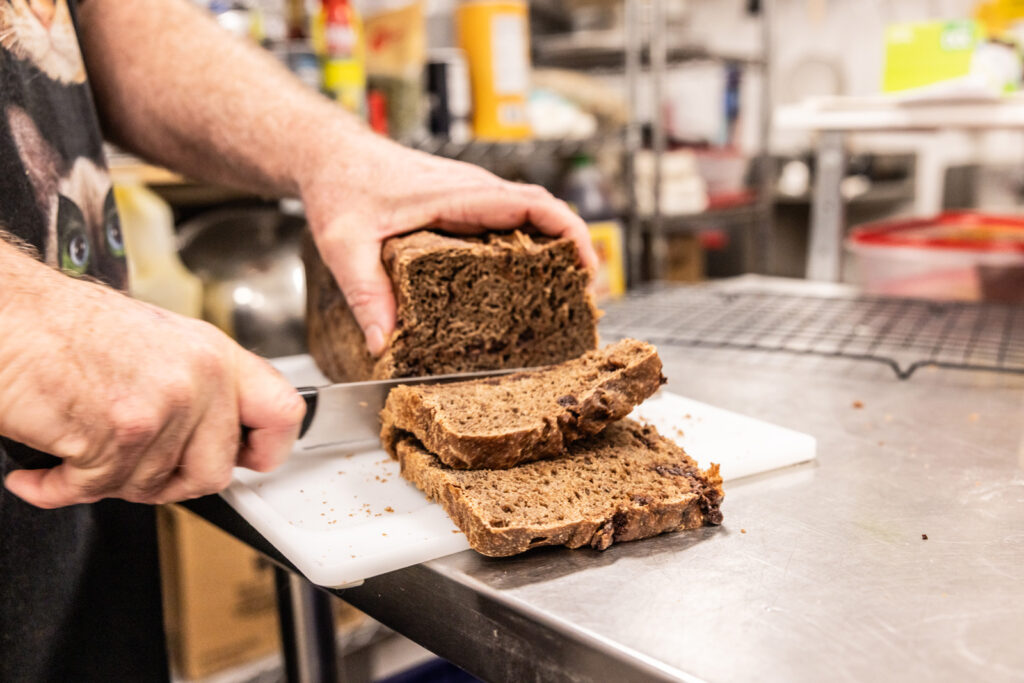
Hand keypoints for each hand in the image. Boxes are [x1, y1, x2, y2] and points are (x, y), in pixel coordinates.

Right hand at [0, 258, 305, 507]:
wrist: (8, 313)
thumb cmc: (67, 327)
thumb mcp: (162, 345)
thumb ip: (201, 390)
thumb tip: (220, 439)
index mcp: (215, 355)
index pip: (283, 412)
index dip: (268, 449)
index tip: (247, 460)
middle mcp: (199, 379)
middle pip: (214, 472)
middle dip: (169, 483)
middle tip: (132, 467)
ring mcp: (161, 407)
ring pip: (151, 487)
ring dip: (107, 481)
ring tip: (81, 447)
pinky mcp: (116, 434)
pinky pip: (96, 491)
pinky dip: (58, 489)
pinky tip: (44, 471)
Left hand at [300, 136, 599, 355]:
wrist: (327, 154)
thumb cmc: (340, 187)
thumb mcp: (345, 245)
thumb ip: (365, 294)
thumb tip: (383, 344)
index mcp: (456, 194)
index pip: (532, 203)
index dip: (569, 231)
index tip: (586, 266)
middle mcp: (471, 191)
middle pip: (543, 212)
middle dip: (572, 249)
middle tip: (581, 296)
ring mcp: (468, 197)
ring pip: (528, 216)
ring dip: (552, 248)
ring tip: (561, 296)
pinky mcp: (461, 207)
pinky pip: (507, 222)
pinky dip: (526, 246)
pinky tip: (521, 283)